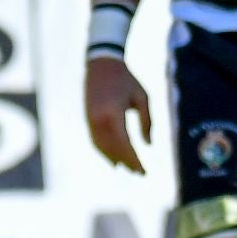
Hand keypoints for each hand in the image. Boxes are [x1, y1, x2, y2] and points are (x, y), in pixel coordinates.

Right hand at [84, 57, 152, 173]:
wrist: (102, 65)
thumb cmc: (126, 79)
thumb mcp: (143, 97)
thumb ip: (147, 121)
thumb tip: (148, 145)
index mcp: (114, 114)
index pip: (125, 144)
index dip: (134, 160)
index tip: (143, 171)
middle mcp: (100, 121)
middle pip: (113, 149)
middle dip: (126, 162)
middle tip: (138, 173)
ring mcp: (91, 121)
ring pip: (102, 147)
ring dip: (114, 159)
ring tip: (126, 167)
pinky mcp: (87, 120)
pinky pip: (95, 141)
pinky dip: (104, 152)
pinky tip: (113, 158)